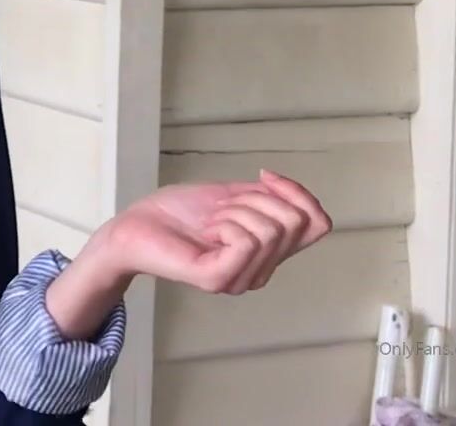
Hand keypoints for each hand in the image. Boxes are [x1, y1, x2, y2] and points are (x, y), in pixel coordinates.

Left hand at [42, 169, 332, 339]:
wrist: (136, 225)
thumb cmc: (179, 212)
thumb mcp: (234, 196)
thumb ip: (270, 198)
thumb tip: (292, 192)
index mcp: (269, 253)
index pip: (318, 224)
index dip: (299, 193)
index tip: (264, 175)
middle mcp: (261, 272)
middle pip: (294, 222)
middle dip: (256, 198)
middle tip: (221, 207)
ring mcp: (241, 278)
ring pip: (270, 229)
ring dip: (235, 209)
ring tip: (209, 220)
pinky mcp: (218, 279)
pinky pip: (247, 241)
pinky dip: (226, 222)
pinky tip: (206, 230)